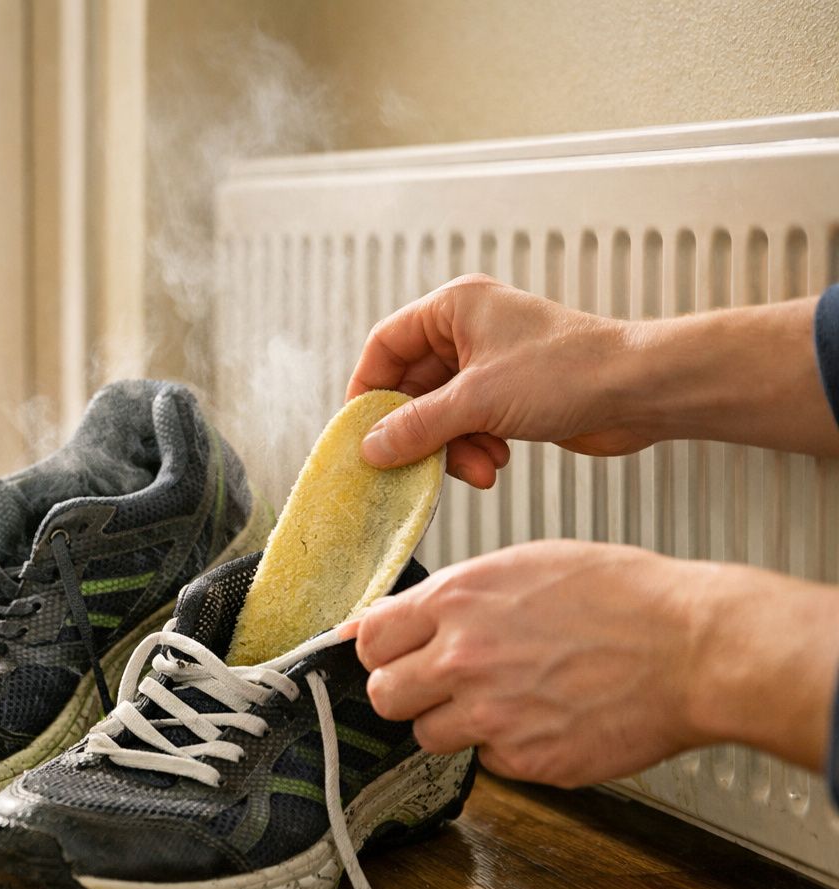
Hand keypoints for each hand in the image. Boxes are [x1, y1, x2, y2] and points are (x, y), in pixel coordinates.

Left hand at [341, 541, 838, 786]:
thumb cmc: (623, 598)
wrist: (695, 647)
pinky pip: (488, 763)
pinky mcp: (527, 759)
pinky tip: (548, 719)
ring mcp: (492, 714)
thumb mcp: (523, 566)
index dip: (383, 649)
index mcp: (457, 601)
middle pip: (383, 694)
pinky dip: (509, 749)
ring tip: (509, 698)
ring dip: (456, 723)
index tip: (398, 654)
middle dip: (408, 691)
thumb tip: (376, 621)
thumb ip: (448, 597)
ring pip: (428, 735)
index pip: (368, 639)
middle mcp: (463, 658)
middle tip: (446, 684)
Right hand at [347, 275, 653, 487]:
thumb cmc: (572, 371)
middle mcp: (468, 332)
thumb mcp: (477, 401)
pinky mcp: (508, 395)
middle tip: (413, 462)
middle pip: (411, 386)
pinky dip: (474, 448)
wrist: (641, 391)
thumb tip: (371, 446)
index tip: (360, 429)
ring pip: (439, 413)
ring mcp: (489, 365)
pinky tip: (496, 461)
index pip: (385, 345)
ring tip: (477, 465)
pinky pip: (467, 426)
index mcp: (454, 309)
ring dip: (451, 447)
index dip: (368, 388)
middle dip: (419, 430)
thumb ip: (416, 426)